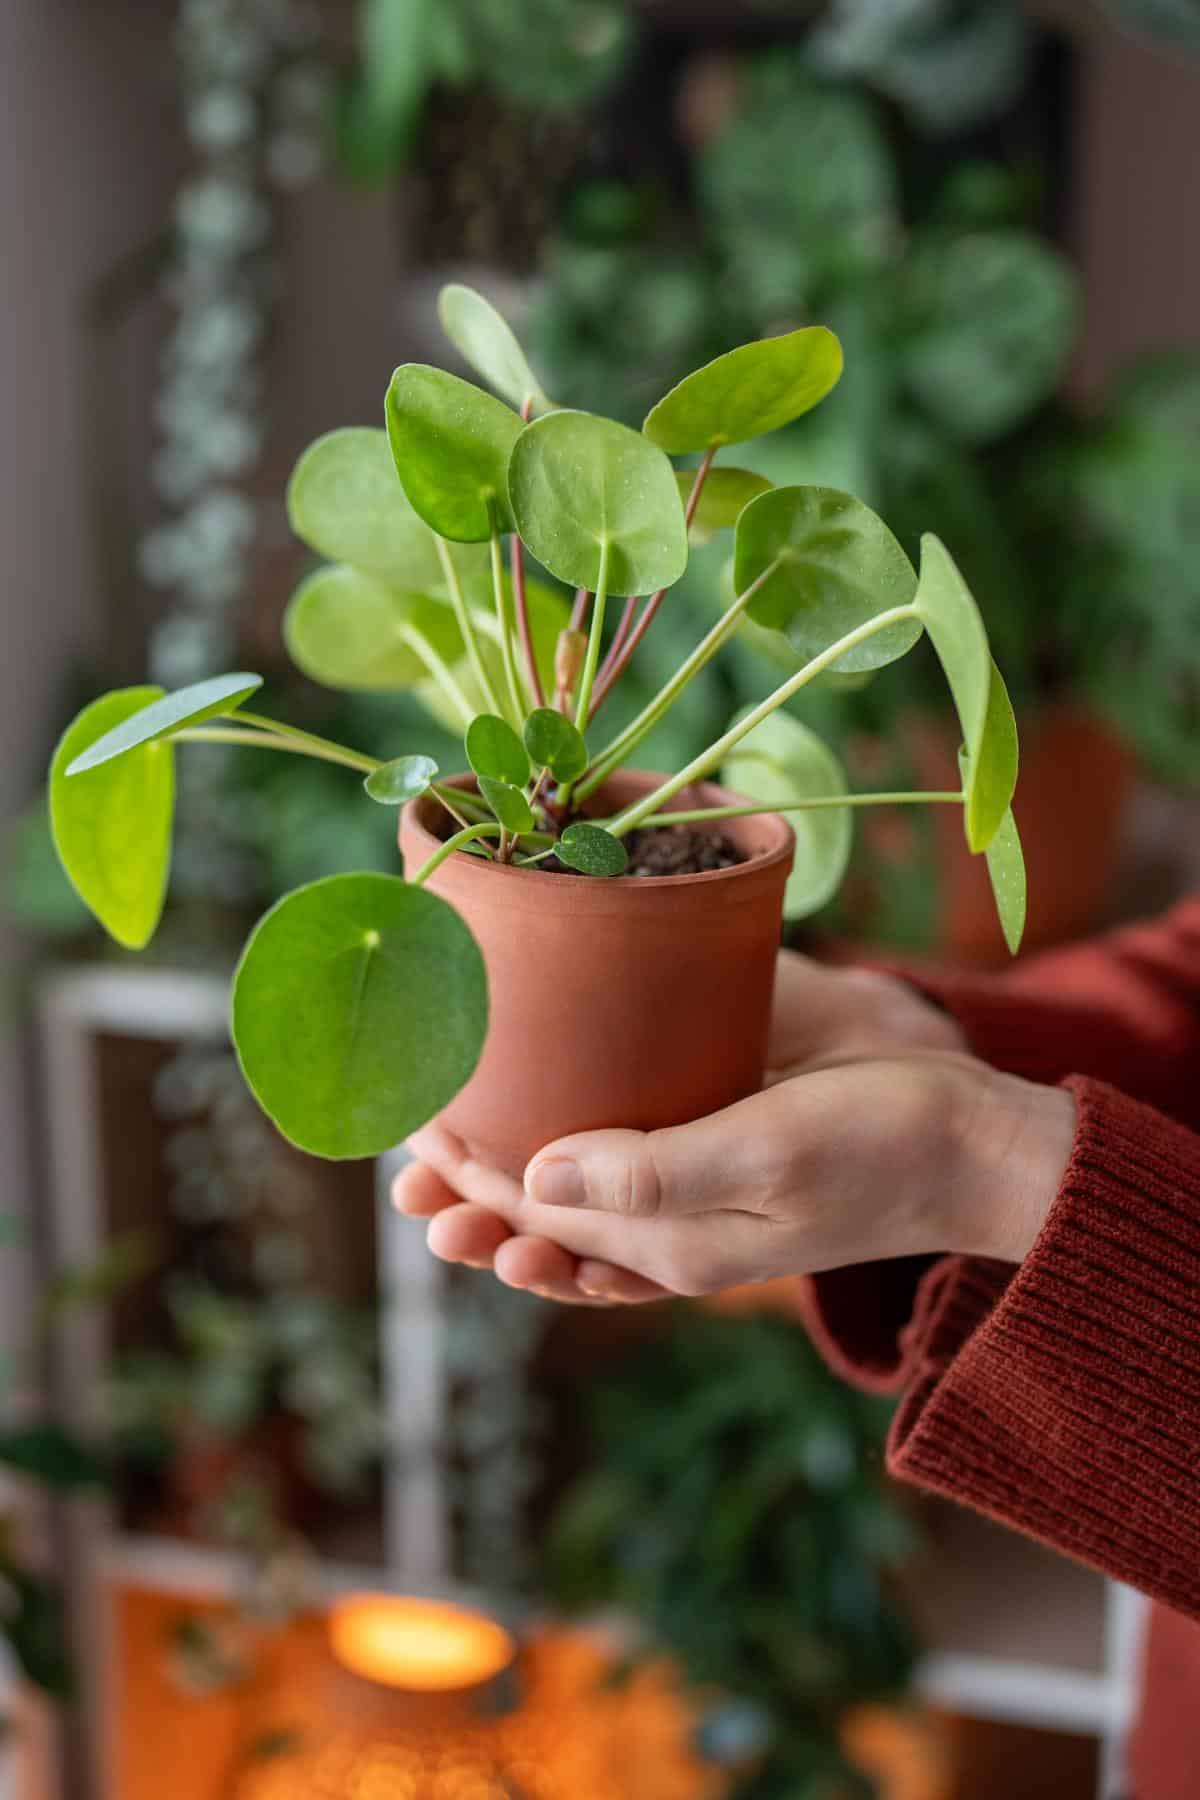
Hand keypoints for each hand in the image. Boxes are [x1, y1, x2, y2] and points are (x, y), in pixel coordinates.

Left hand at [393, 951, 1076, 1303]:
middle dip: (468, 1192)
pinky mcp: (725, 1178)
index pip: (538, 1210)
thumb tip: (535, 1177)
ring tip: (445, 1170)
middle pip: (542, 1220)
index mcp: (672, 1244)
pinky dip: (572, 1185)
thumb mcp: (767, 1152)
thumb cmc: (879, 1141)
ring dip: (507, 1191)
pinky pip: (625, 1196)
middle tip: (403, 1156)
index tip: (414, 1121)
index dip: (468, 1170)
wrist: (971, 1147)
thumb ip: (653, 1172)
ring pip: (576, 1210)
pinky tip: (549, 1165)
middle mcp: (674, 1238)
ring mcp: (699, 1214)